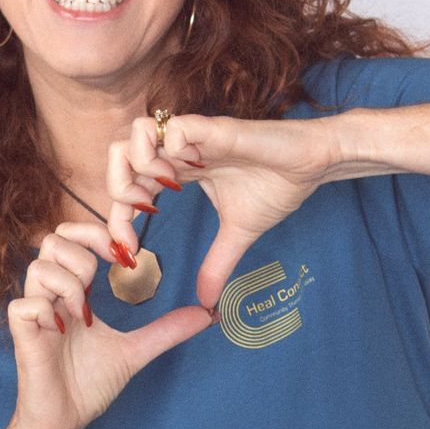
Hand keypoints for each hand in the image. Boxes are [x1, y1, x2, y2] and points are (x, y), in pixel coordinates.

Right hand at [4, 218, 211, 428]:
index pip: (72, 238)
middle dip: (83, 250)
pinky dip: (47, 311)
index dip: (96, 234)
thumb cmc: (87, 386)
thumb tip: (207, 315)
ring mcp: (35, 316)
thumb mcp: (134, 352)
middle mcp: (51, 297)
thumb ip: (165, 331)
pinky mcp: (23, 337)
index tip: (124, 256)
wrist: (63, 423)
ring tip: (84, 312)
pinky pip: (25, 306)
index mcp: (73, 293)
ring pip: (39, 268)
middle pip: (52, 241)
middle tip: (103, 276)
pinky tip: (65, 330)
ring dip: (69, 283)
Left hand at [105, 110, 344, 311]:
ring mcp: (193, 136)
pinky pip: (174, 127)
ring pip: (136, 134)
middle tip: (142, 215)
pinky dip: (171, 149)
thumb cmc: (276, 186)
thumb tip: (207, 302)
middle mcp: (178, 151)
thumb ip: (216, 264)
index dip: (117, 222)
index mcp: (177, 171)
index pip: (127, 190)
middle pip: (117, 156)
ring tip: (164, 190)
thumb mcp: (237, 235)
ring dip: (140, 167)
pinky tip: (190, 171)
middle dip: (117, 190)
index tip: (128, 253)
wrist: (312, 165)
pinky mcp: (213, 128)